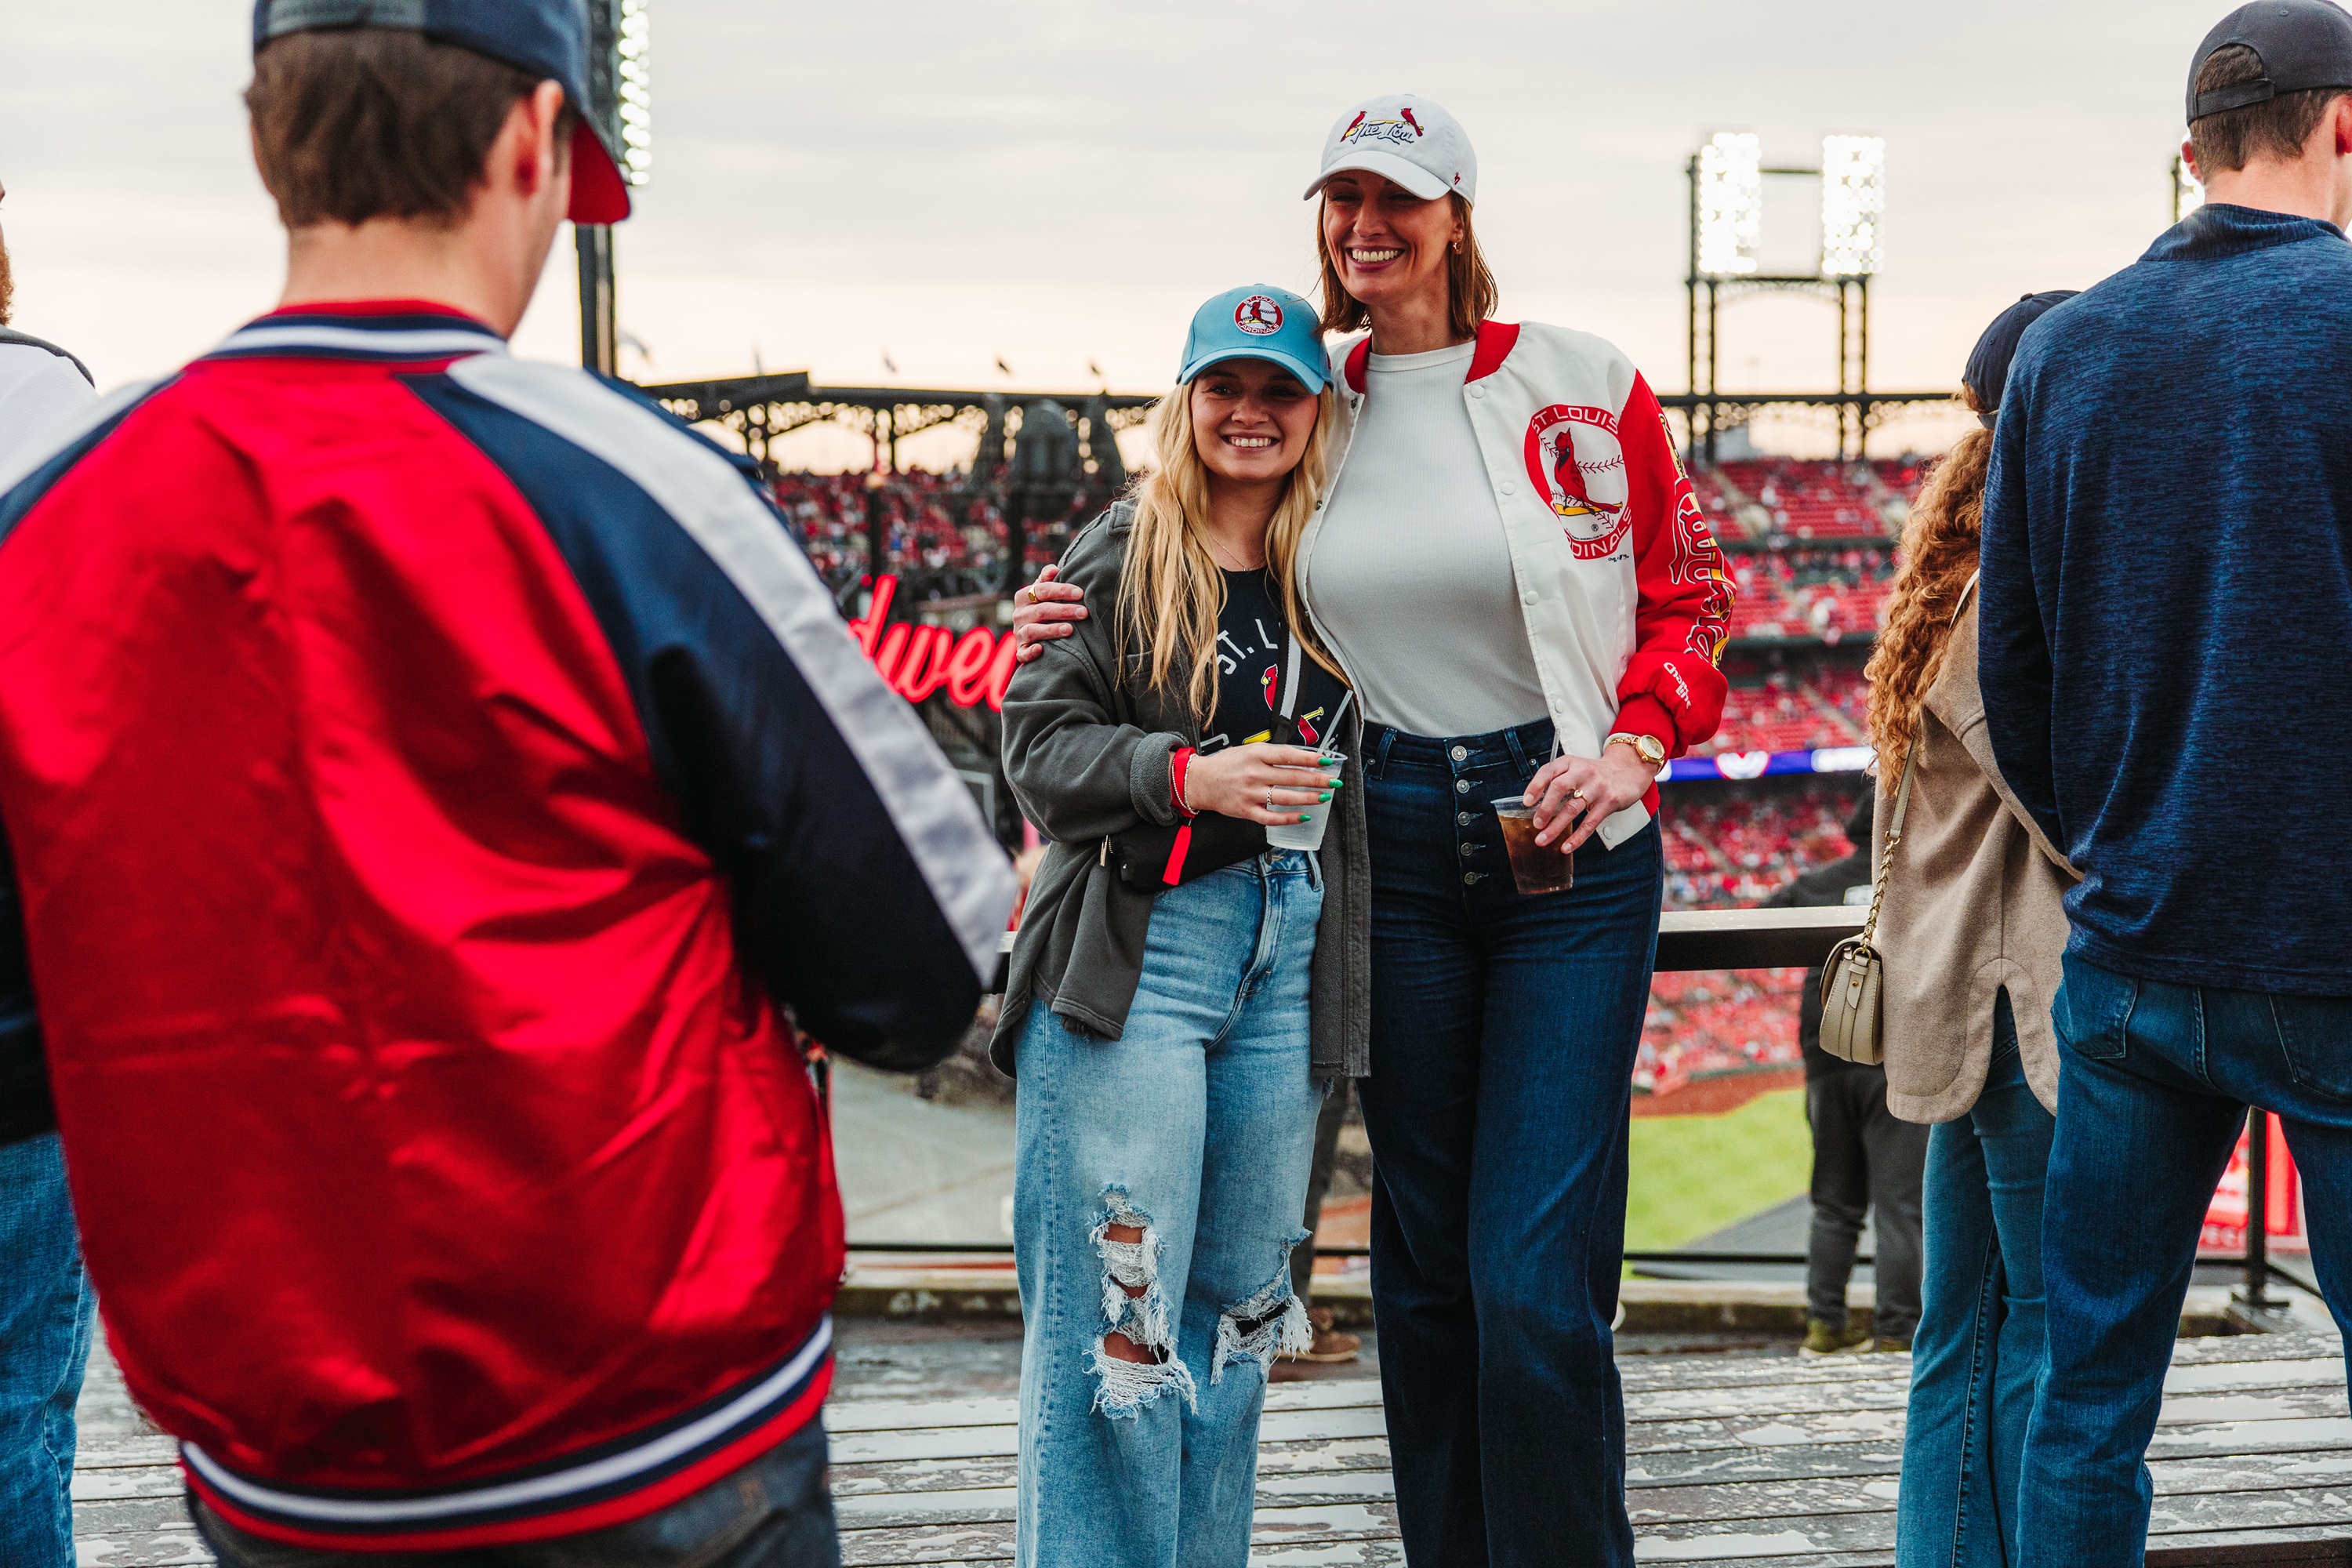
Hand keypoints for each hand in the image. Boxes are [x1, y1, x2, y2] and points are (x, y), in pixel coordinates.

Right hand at [1011, 565, 1088, 663]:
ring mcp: (1019, 633)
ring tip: (1070, 629)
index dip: (1061, 590)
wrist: (1032, 633)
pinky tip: (1041, 649)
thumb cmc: (1044, 607)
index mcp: (1024, 596)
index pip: (1042, 590)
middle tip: (1084, 612)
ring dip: (1052, 630)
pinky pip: (1022, 653)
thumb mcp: (1044, 591)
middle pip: (1041, 611)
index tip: (1080, 593)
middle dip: (1064, 610)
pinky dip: (1030, 652)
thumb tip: (1054, 569)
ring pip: (1033, 631)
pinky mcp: (1021, 651)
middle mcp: (1019, 614)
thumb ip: (1047, 579)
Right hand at [1183, 745, 1339, 826]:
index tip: (1326, 761)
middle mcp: (1254, 773)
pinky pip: (1271, 817)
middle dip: (1316, 780)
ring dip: (1308, 798)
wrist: (1200, 781)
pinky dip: (1289, 818)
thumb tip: (1302, 757)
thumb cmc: (1226, 764)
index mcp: (1256, 754)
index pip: (1288, 755)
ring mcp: (1250, 793)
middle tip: (1333, 781)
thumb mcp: (1249, 750)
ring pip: (1285, 797)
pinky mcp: (1246, 810)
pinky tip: (1303, 816)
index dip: (1310, 759)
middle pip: (1291, 777)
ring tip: (1324, 797)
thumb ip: (1272, 754)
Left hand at [1523, 743, 1656, 851]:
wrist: (1628, 771)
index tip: (1526, 802)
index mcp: (1570, 762)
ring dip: (1556, 826)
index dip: (1535, 786)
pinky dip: (1576, 837)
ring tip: (1543, 839)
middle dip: (1545, 808)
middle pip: (1559, 787)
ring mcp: (1597, 787)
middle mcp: (1582, 772)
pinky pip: (1589, 823)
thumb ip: (1557, 781)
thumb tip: (1534, 806)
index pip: (1548, 771)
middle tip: (1536, 824)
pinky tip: (1566, 847)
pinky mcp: (1609, 802)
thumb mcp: (1575, 768)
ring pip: (1572, 808)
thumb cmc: (1595, 774)